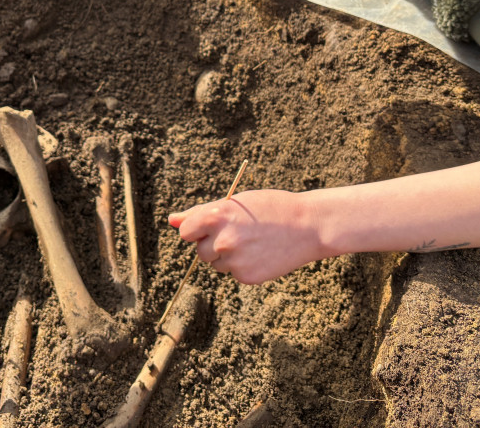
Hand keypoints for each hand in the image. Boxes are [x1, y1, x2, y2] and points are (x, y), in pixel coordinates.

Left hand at [168, 189, 327, 283]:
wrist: (308, 226)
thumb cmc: (270, 208)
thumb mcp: (235, 202)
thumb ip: (200, 213)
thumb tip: (171, 220)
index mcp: (216, 216)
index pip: (186, 232)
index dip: (198, 230)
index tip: (212, 227)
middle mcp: (222, 240)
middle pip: (200, 251)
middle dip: (214, 243)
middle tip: (242, 231)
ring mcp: (234, 261)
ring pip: (217, 263)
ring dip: (228, 256)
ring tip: (253, 241)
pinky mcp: (246, 277)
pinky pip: (234, 273)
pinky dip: (244, 266)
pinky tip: (262, 253)